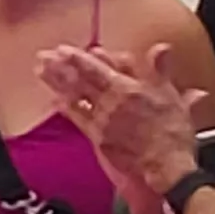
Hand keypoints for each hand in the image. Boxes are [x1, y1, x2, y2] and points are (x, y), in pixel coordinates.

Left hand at [41, 42, 209, 200]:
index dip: (80, 58)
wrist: (167, 166)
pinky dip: (66, 107)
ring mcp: (103, 119)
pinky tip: (55, 99)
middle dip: (61, 66)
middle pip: (82, 79)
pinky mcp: (98, 137)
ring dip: (57, 81)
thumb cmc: (173, 133)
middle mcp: (113, 101)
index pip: (100, 68)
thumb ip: (162, 70)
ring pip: (76, 95)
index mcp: (131, 88)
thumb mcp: (173, 96)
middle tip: (44, 55)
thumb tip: (162, 48)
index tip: (65, 49)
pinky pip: (78, 118)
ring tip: (41, 70)